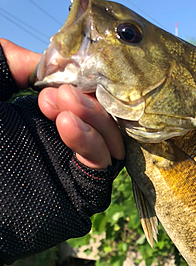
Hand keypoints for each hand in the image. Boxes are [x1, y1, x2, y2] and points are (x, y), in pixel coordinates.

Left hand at [0, 39, 124, 169]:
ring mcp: (74, 172)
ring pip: (109, 144)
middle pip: (103, 120)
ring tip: (64, 106)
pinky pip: (101, 171)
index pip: (84, 99)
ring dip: (94, 119)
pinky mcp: (80, 197)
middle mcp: (64, 146)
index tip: (60, 75)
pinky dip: (93, 145)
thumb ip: (8, 65)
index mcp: (42, 122)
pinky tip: (69, 126)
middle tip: (60, 92)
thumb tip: (46, 61)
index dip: (81, 82)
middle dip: (88, 100)